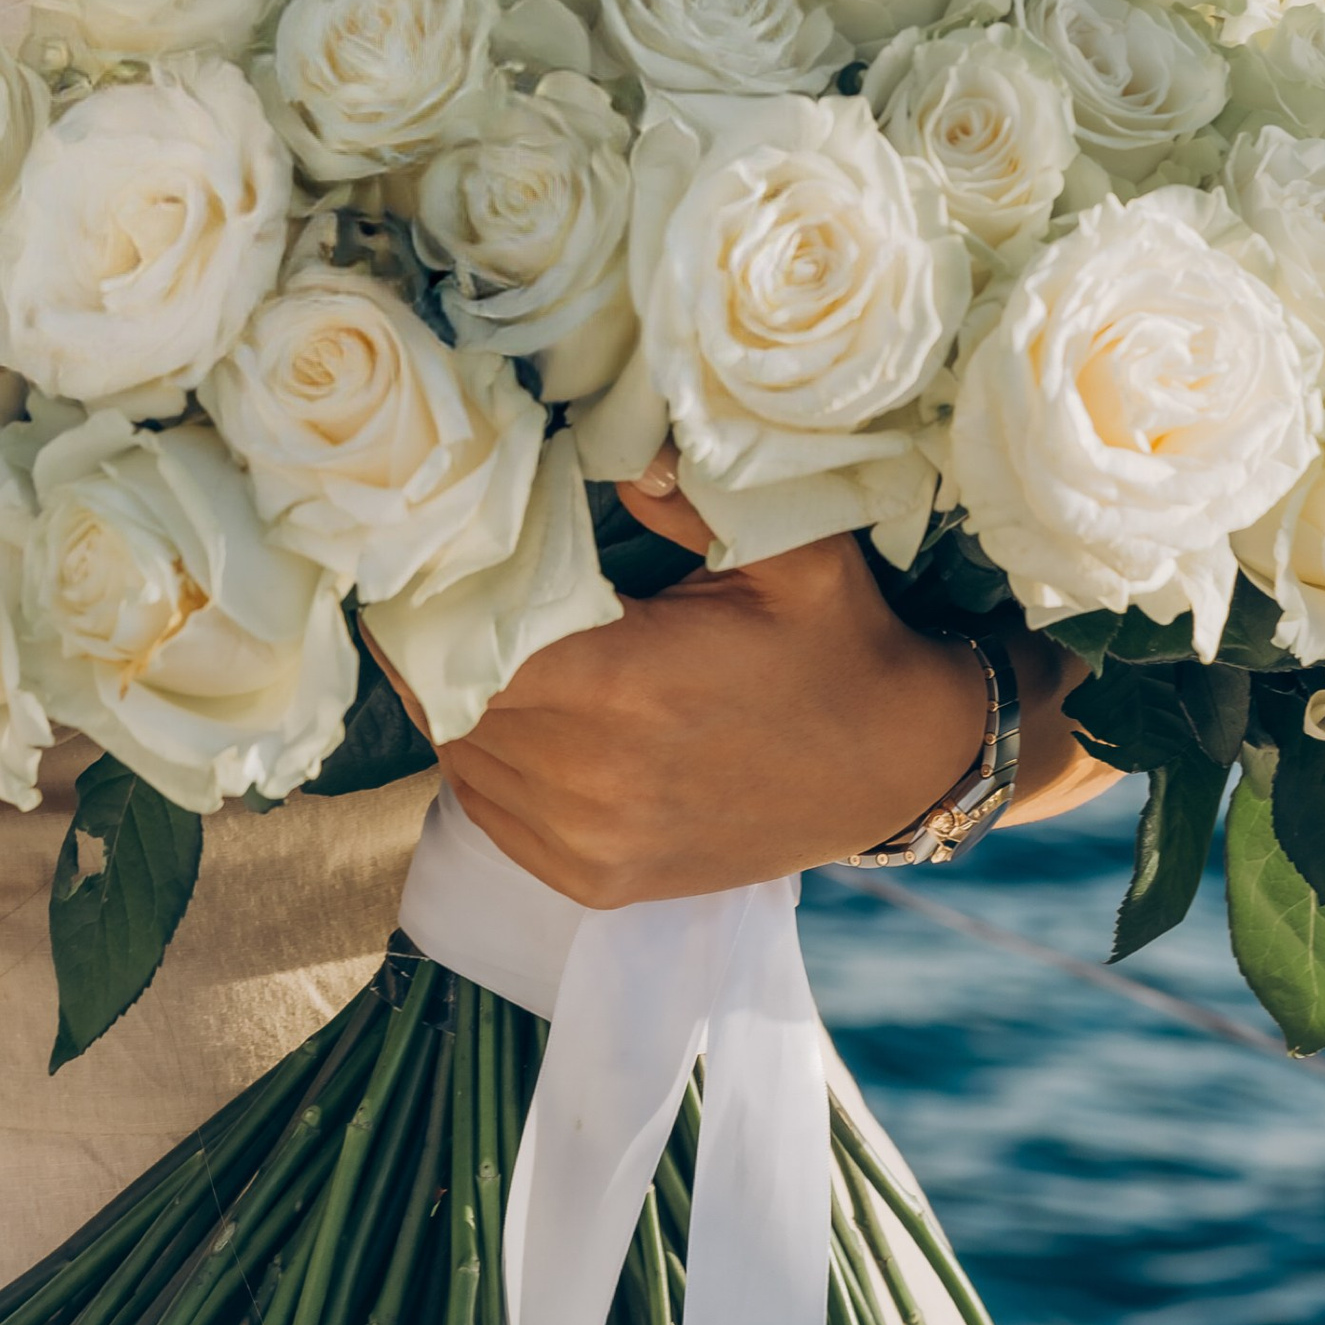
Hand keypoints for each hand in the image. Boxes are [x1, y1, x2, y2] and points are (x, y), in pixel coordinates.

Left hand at [431, 475, 993, 907]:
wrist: (895, 766)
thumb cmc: (836, 641)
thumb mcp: (788, 545)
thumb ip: (689, 492)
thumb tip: (615, 443)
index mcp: (624, 682)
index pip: (469, 641)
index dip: (436, 599)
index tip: (429, 553)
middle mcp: (593, 775)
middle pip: (454, 701)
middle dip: (438, 643)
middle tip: (435, 584)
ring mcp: (591, 841)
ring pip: (463, 760)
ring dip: (456, 702)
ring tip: (463, 641)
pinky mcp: (595, 881)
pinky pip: (490, 814)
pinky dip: (482, 761)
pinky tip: (505, 711)